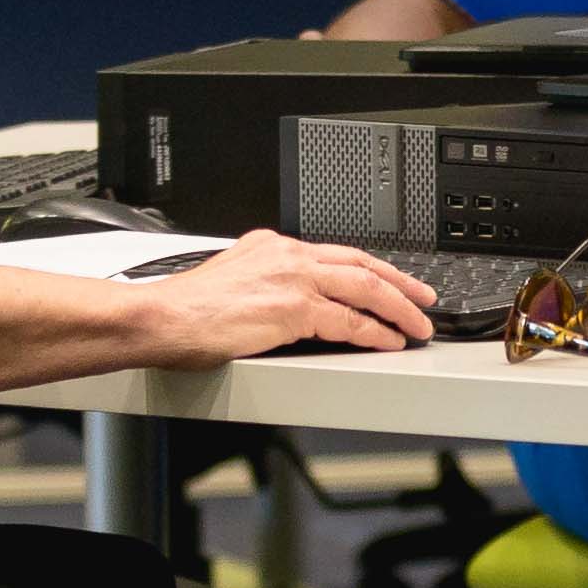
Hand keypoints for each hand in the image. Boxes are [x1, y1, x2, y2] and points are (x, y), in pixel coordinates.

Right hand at [115, 229, 443, 367]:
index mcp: (273, 246)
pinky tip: (389, 342)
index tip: (391, 280)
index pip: (336, 254)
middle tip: (425, 298)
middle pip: (361, 264)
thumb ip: (266, 285)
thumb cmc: (187, 311)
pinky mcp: (293, 308)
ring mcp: (293, 279)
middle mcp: (287, 255)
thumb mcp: (233, 282)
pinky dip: (375, 333)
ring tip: (418, 327)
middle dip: (400, 282)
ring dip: (398, 309)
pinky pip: (349, 321)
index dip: (372, 268)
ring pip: (365, 288)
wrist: (161, 318)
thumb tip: (288, 306)